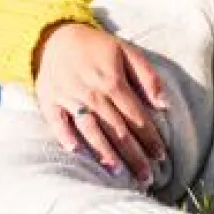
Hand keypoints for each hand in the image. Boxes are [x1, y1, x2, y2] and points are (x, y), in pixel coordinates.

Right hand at [35, 22, 168, 183]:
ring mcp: (69, 98)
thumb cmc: (97, 46)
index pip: (136, 117)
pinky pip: (57, 123)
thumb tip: (164, 104)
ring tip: (119, 172)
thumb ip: (148, 76)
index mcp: (113, 82)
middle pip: (116, 130)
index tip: (161, 156)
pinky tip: (76, 151)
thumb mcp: (127, 51)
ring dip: (105, 153)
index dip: (149, 138)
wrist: (57, 36)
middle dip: (133, 155)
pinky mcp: (49, 101)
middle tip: (146, 177)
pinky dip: (66, 137)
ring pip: (90, 131)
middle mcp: (92, 94)